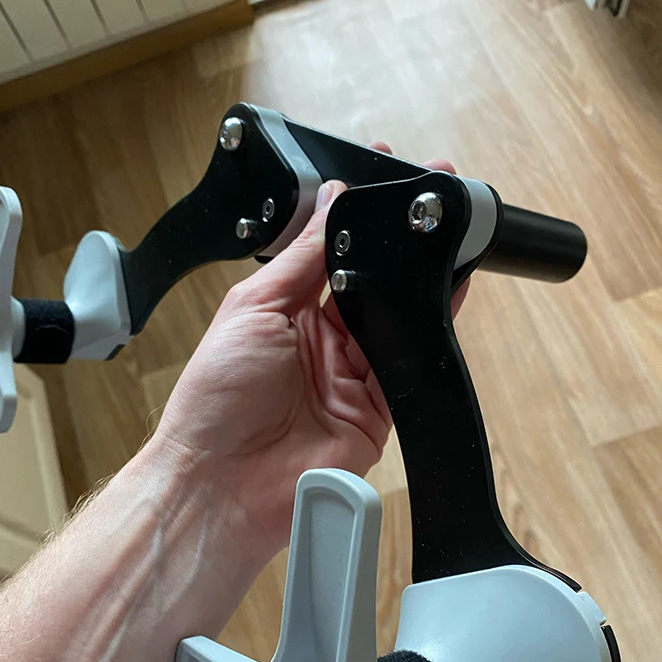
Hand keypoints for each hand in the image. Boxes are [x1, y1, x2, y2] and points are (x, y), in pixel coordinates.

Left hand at [155, 150, 465, 561]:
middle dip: (397, 245)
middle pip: (370, 284)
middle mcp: (321, 341)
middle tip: (429, 198)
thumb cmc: (215, 400)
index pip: (330, 254)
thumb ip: (299, 259)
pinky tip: (446, 294)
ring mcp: (350, 376)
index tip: (385, 177)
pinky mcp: (376, 412)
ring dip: (417, 283)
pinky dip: (430, 333)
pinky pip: (411, 366)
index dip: (357, 219)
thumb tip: (329, 204)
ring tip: (442, 235)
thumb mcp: (252, 309)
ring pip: (396, 320)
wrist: (221, 484)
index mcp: (285, 311)